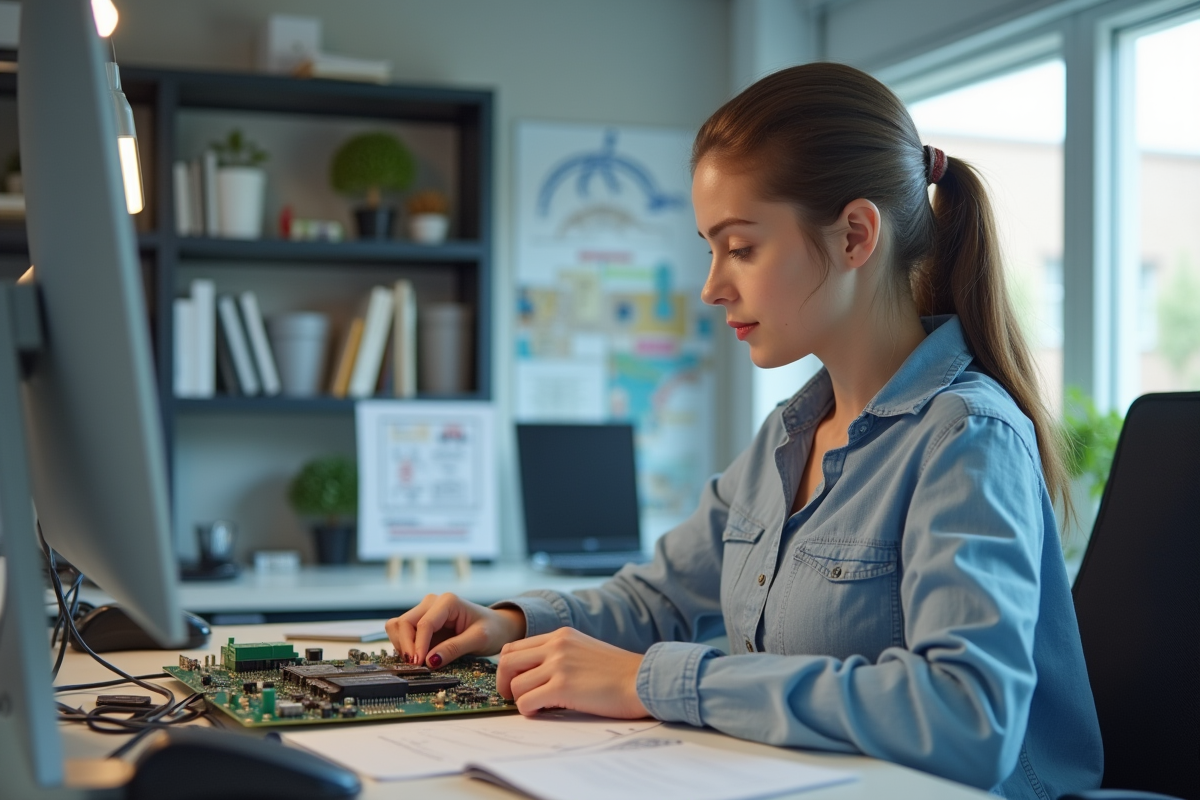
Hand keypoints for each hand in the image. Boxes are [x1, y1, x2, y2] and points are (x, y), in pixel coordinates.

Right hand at [385, 593, 525, 667]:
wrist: (496, 627)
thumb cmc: (491, 629)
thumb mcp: (479, 639)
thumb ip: (455, 648)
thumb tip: (429, 661)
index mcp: (448, 601)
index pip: (424, 623)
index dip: (419, 645)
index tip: (420, 664)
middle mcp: (432, 603)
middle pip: (404, 622)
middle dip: (406, 645)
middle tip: (416, 667)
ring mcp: (424, 612)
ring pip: (398, 626)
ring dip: (401, 645)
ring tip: (416, 662)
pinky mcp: (421, 623)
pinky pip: (402, 633)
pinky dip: (403, 646)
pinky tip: (416, 658)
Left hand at [497, 627, 649, 718]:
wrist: (642, 680)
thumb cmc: (618, 673)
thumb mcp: (585, 650)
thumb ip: (560, 654)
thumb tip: (535, 674)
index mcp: (560, 635)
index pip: (515, 647)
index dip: (507, 667)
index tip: (512, 682)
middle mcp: (556, 645)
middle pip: (506, 661)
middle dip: (503, 682)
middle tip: (512, 696)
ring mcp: (558, 665)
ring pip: (515, 683)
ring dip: (519, 699)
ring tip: (534, 706)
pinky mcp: (563, 687)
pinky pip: (527, 701)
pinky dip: (528, 710)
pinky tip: (541, 712)